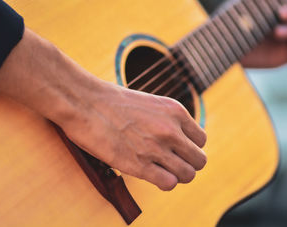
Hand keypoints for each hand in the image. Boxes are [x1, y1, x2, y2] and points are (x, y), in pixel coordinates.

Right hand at [0, 28, 206, 190]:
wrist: (85, 102)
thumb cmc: (113, 102)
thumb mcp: (151, 103)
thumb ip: (168, 120)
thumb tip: (178, 139)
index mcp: (176, 111)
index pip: (201, 140)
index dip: (190, 148)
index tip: (176, 149)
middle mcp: (171, 130)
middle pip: (199, 160)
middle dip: (188, 164)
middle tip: (171, 163)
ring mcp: (156, 148)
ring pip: (188, 174)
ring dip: (177, 176)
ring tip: (162, 170)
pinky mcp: (139, 165)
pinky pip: (169, 183)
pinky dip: (164, 183)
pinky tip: (151, 175)